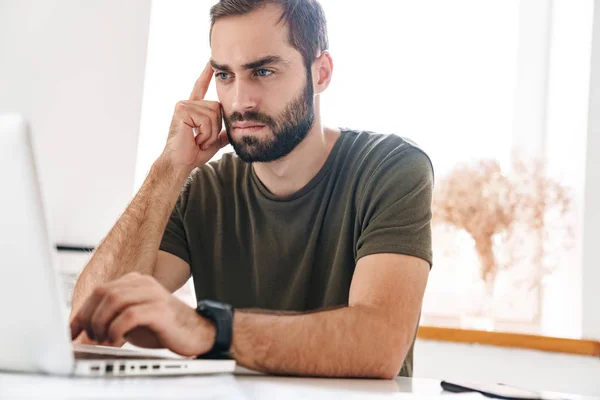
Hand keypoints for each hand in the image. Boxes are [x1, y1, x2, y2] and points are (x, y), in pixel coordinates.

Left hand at [70, 272, 215, 356]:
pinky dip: (116, 329)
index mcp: (135, 281)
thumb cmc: (164, 327)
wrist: (197, 333)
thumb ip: (112, 315)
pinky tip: (117, 340)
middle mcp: (144, 282)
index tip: (70, 331)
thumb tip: (82, 328)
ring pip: (114, 300)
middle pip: (104, 293)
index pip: (100, 291)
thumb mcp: (133, 318)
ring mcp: (153, 294)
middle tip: (92, 338)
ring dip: (102, 324)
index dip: (81, 312)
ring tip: (105, 339)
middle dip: (90, 318)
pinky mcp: (160, 309)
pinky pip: (129, 315)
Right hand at [161, 61, 228, 172]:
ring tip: (198, 140)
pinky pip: (206, 118)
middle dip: (216, 127)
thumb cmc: (193, 154)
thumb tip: (233, 131)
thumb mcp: (213, 142)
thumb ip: (222, 134)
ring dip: (210, 132)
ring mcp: (184, 106)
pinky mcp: (182, 110)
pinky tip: (195, 138)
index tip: (211, 61)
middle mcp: (187, 104)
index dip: (206, 74)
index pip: (200, 87)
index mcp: (193, 109)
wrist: (180, 163)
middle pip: (217, 106)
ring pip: (214, 113)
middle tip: (202, 139)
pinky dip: (205, 133)